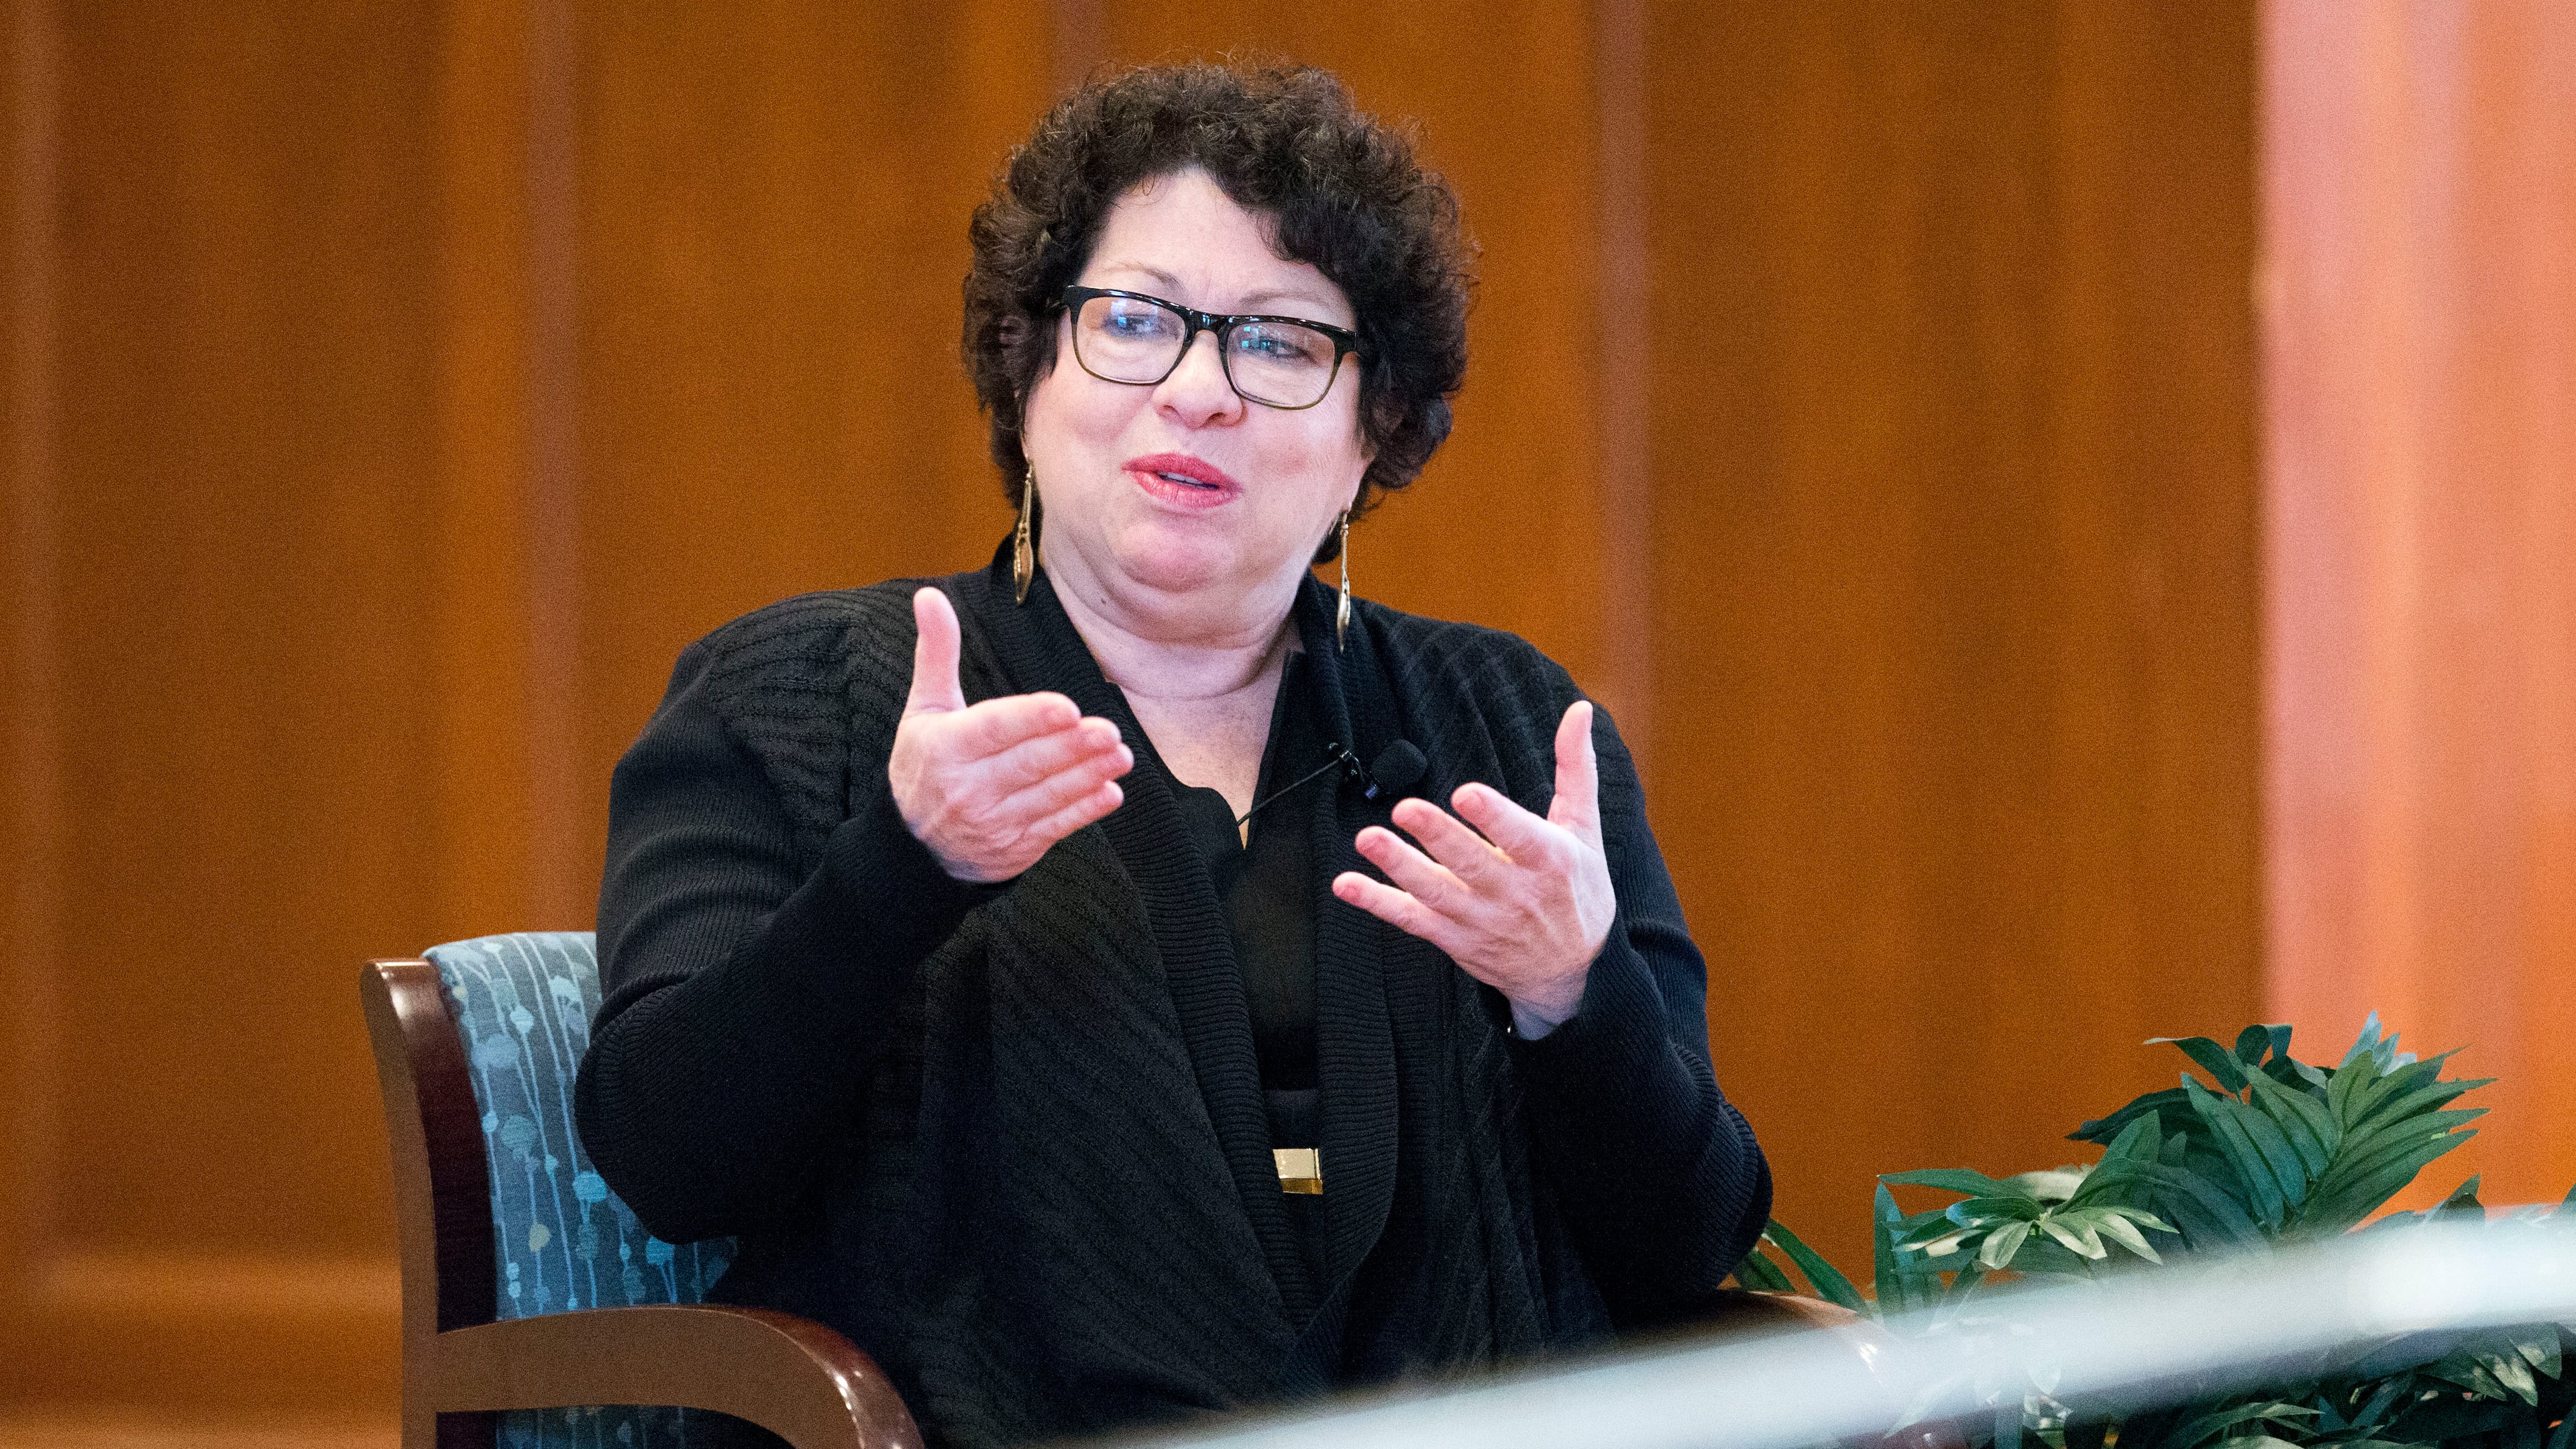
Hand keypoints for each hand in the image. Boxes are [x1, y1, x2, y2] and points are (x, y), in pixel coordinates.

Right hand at [888, 587, 1130, 882]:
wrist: (912, 849)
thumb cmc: (924, 764)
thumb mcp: (923, 709)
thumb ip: (936, 653)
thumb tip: (929, 595)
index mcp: (946, 747)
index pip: (993, 730)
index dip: (1031, 720)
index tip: (1068, 708)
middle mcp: (968, 788)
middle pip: (1027, 764)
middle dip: (1071, 748)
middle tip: (1110, 730)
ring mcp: (993, 822)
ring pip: (1047, 797)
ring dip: (1087, 776)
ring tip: (1121, 755)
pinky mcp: (1015, 847)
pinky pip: (1054, 828)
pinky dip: (1084, 812)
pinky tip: (1111, 793)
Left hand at [1331, 701, 1614, 1033]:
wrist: (1575, 973)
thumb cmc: (1578, 889)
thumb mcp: (1585, 830)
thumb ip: (1576, 768)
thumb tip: (1579, 710)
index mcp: (1550, 860)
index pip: (1521, 837)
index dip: (1494, 817)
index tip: (1467, 794)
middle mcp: (1514, 894)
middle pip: (1471, 864)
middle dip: (1437, 836)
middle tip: (1405, 809)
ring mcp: (1481, 920)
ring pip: (1435, 893)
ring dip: (1398, 866)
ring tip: (1367, 839)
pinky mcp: (1455, 940)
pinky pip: (1412, 920)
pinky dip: (1377, 903)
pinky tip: (1347, 885)